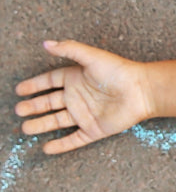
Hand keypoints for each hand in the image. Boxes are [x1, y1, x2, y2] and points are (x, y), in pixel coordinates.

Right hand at [15, 40, 154, 153]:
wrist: (142, 91)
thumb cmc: (119, 71)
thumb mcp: (92, 57)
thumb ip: (69, 49)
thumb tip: (46, 43)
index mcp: (77, 78)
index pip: (50, 81)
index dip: (35, 85)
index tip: (19, 90)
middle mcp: (79, 96)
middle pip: (50, 102)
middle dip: (33, 106)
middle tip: (18, 110)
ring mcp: (85, 114)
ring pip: (57, 122)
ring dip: (41, 125)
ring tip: (24, 128)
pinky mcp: (94, 129)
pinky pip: (74, 140)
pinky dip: (60, 145)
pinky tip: (46, 148)